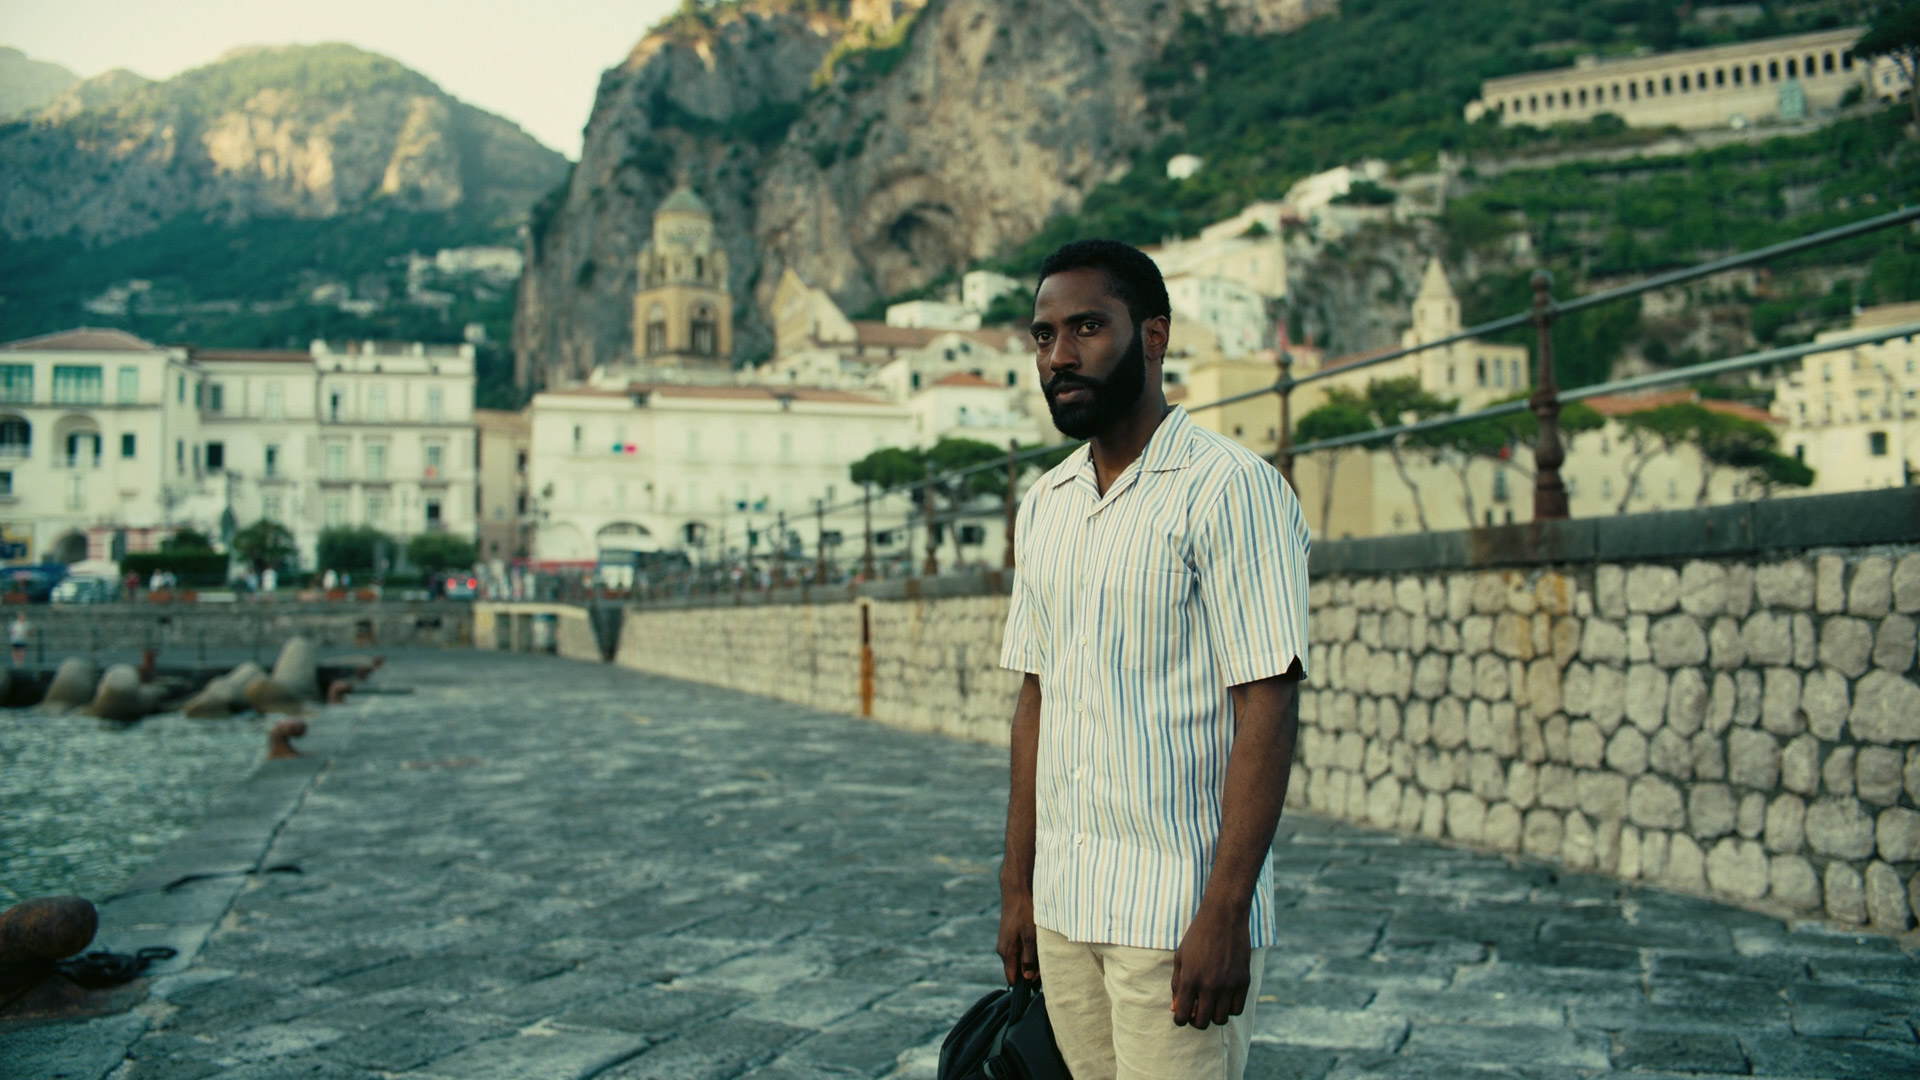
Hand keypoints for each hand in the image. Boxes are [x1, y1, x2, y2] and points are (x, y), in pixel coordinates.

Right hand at [996, 885, 1038, 985]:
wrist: (1017, 889)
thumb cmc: (1024, 912)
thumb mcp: (1030, 937)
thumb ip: (1029, 958)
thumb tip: (1027, 978)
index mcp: (1006, 952)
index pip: (1012, 979)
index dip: (1026, 984)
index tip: (1040, 982)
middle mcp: (1004, 949)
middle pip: (1018, 970)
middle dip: (1032, 971)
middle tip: (1049, 965)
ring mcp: (1007, 942)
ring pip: (1021, 959)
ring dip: (1033, 959)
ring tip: (1046, 951)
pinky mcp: (1011, 935)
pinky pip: (1021, 949)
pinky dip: (1031, 949)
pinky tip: (1040, 942)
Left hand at [1170, 902, 1249, 1028]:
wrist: (1223, 917)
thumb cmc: (1197, 936)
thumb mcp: (1180, 957)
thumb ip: (1176, 984)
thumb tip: (1175, 1009)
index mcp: (1190, 979)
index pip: (1182, 1016)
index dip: (1180, 1019)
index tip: (1182, 1014)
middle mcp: (1209, 985)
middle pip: (1202, 1022)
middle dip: (1195, 1021)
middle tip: (1196, 1010)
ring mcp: (1228, 985)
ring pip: (1221, 1019)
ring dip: (1213, 1015)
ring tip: (1211, 1004)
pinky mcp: (1244, 981)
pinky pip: (1237, 1009)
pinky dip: (1230, 1008)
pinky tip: (1224, 998)